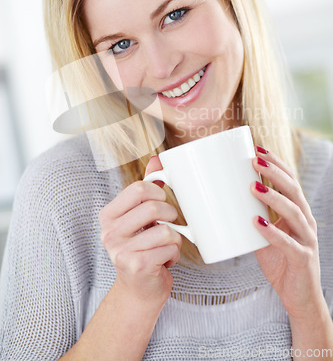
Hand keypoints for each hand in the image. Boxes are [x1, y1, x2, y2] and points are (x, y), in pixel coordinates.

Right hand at [99, 156, 181, 303]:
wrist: (139, 289)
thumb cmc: (141, 248)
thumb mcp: (140, 217)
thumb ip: (147, 189)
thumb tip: (158, 159)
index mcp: (108, 216)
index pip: (137, 189)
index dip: (158, 193)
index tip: (161, 202)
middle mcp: (110, 232)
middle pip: (152, 207)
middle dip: (170, 214)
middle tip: (170, 223)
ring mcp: (121, 251)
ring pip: (166, 230)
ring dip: (175, 239)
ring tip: (166, 245)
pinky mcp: (137, 266)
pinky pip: (170, 249)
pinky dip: (175, 254)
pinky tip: (164, 260)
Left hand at [251, 147, 324, 320]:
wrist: (300, 298)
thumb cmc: (281, 263)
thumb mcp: (265, 237)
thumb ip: (251, 220)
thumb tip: (220, 206)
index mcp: (298, 213)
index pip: (291, 181)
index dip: (276, 164)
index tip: (258, 148)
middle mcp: (305, 222)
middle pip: (293, 190)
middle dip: (274, 172)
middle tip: (254, 159)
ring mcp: (306, 240)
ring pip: (293, 212)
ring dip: (272, 196)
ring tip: (252, 185)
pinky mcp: (302, 259)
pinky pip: (288, 244)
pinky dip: (272, 232)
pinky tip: (258, 222)